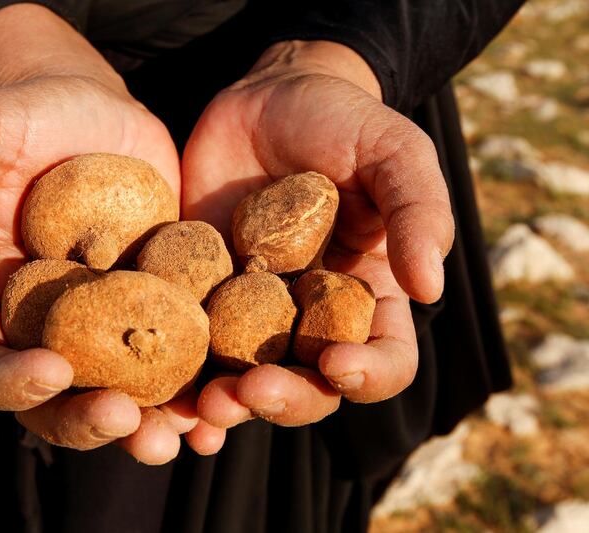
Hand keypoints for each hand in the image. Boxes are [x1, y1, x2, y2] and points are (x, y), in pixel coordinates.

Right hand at [0, 5, 219, 463]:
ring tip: (188, 434)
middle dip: (85, 421)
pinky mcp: (158, 308)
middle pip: (54, 400)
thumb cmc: (26, 117)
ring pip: (120, 395)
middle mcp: (45, 326)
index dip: (5, 380)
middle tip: (126, 420)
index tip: (51, 372)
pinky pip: (175, 362)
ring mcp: (105, 323)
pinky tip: (227, 401)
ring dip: (151, 425)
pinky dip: (198, 389)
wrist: (94, 115)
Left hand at [183, 41, 454, 446]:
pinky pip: (192, 345)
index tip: (338, 363)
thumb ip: (419, 211)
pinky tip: (163, 400)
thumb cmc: (343, 122)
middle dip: (285, 399)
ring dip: (229, 402)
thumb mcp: (393, 152)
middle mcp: (311, 317)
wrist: (264, 98)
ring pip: (246, 378)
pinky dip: (179, 381)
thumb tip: (430, 288)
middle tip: (250, 390)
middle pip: (310, 385)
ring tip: (204, 403)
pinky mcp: (201, 295)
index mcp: (367, 296)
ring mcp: (252, 311)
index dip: (370, 374)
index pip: (385, 358)